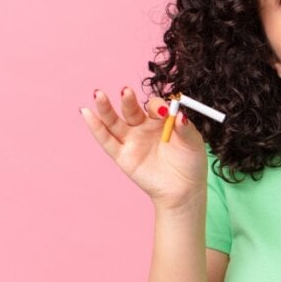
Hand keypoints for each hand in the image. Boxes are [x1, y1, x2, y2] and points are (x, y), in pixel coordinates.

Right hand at [79, 87, 207, 208]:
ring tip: (99, 95)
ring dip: (106, 108)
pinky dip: (96, 127)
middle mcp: (143, 127)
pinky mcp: (122, 156)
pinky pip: (107, 140)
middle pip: (131, 110)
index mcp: (161, 121)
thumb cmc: (190, 163)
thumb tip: (179, 114)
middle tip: (126, 92)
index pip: (154, 106)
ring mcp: (131, 141)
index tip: (163, 111)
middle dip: (128, 100)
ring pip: (114, 121)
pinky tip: (87, 114)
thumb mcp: (193, 143)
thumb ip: (186, 128)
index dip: (157, 106)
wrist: (184, 190)